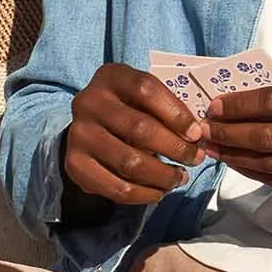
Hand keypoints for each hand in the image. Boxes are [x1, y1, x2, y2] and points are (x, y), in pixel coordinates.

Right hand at [63, 63, 206, 210]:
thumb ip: (166, 108)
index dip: (176, 113)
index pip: (146, 90)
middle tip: (195, 159)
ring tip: (179, 178)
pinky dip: (144, 194)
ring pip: (129, 162)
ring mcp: (79, 134)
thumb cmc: (127, 108)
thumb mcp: (143, 95)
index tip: (197, 134)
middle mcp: (88, 102)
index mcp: (110, 77)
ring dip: (162, 175)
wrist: (88, 127)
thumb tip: (194, 137)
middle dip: (175, 148)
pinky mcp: (75, 164)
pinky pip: (115, 187)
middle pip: (139, 128)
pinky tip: (159, 192)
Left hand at [202, 86, 271, 209]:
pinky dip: (254, 172)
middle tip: (202, 128)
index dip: (239, 105)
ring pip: (267, 163)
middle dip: (226, 132)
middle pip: (264, 136)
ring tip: (212, 147)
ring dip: (233, 155)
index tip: (215, 105)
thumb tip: (256, 105)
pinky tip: (238, 164)